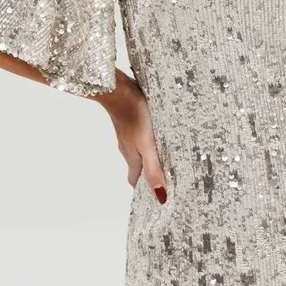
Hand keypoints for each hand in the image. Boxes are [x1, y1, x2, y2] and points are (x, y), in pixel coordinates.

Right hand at [104, 69, 167, 202]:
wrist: (118, 88)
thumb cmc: (132, 115)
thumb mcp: (147, 144)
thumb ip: (153, 168)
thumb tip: (160, 197)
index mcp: (132, 157)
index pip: (136, 180)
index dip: (145, 190)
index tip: (156, 197)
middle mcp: (128, 147)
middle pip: (138, 166)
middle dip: (150, 174)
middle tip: (167, 178)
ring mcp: (129, 133)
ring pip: (140, 150)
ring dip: (151, 156)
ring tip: (168, 157)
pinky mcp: (132, 120)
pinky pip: (141, 135)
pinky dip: (150, 140)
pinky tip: (159, 134)